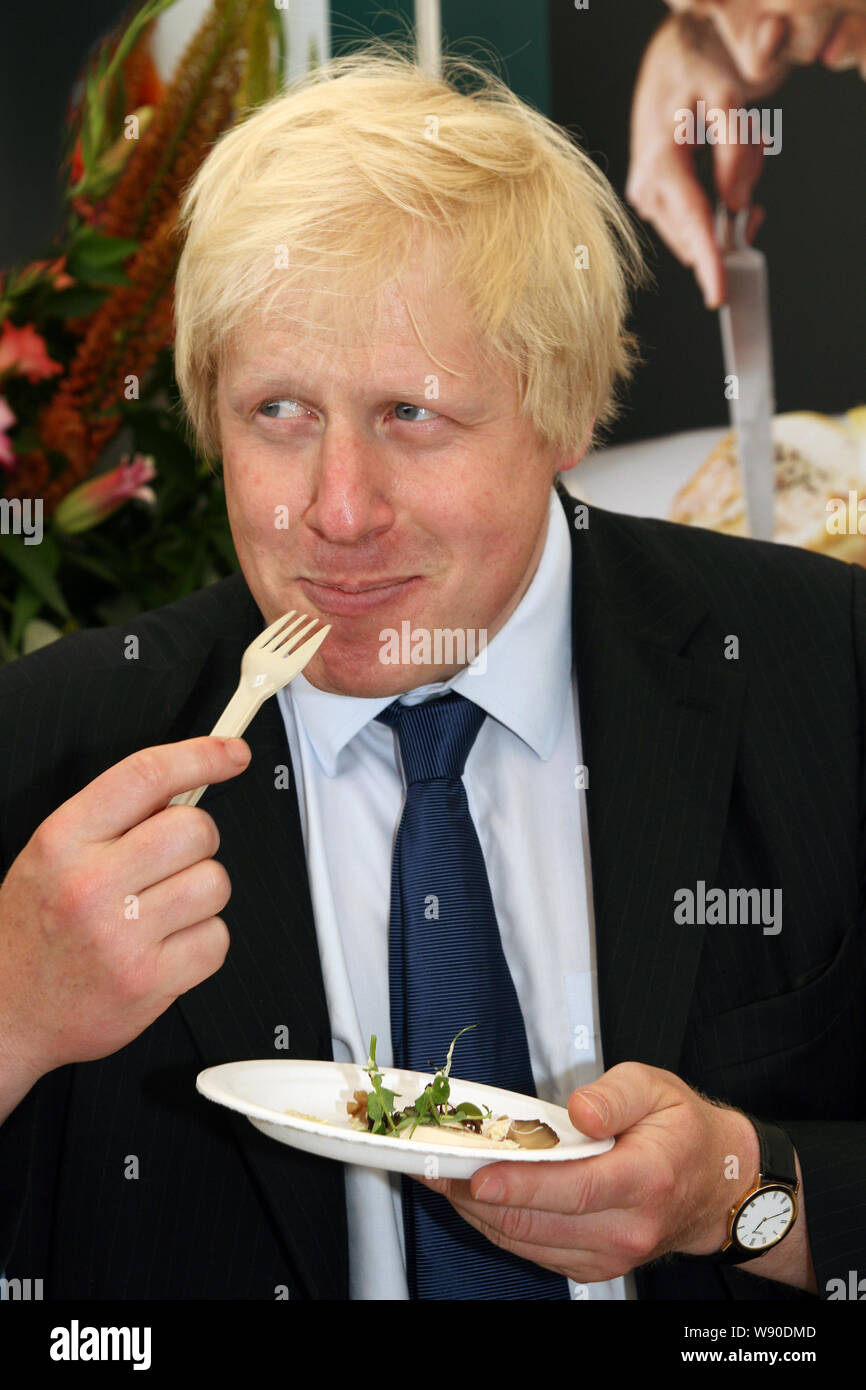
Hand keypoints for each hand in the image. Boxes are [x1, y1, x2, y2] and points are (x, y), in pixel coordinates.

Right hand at [0, 736, 250, 1102]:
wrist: (6, 1011)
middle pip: (195, 829)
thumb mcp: (53, 854)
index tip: (232, 753)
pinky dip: (203, 942)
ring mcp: (121, 936)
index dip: (201, 756)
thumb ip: (114, 817)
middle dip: (197, 841)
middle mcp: (90, 884)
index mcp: (64, 840)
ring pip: (215, 883)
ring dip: (201, 893)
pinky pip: (217, 939)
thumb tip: (189, 784)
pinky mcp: (149, 981)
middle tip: (172, 862)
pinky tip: (166, 946)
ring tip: (162, 910)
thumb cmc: (34, 929)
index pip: (146, 776)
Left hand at [414, 1061, 758, 1284]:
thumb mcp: (656, 1088)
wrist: (716, 1185)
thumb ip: (615, 1095)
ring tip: (443, 1178)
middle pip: (538, 1220)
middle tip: (435, 1165)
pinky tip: (476, 1199)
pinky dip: (498, 1226)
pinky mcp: (594, 1266)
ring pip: (527, 1241)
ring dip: (478, 1211)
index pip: (574, 1189)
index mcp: (645, 1178)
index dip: (520, 1184)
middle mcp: (627, 1227)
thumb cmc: (682, 1131)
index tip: (477, 1175)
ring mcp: (610, 1253)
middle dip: (476, 1195)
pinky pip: (533, 1251)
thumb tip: (579, 1112)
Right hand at [626, 16, 777, 307]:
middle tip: (747, 154)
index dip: (709, 262)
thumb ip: (734, 154)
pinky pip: (693, 217)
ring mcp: (647, 197)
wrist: (668, 61)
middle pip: (699, 233)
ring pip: (699, 227)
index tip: (718, 293)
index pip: (692, 223)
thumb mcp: (726, 98)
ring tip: (729, 143)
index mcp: (660, 164)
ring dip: (727, 196)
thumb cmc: (693, 74)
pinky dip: (716, 196)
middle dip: (733, 209)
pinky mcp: (653, 199)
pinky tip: (717, 159)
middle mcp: (647, 188)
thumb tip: (737, 203)